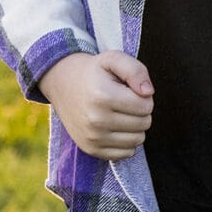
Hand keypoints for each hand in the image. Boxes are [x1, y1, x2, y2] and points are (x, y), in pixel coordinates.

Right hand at [37, 51, 153, 160]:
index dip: (144, 96)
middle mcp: (96, 120)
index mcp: (103, 96)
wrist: (62, 83)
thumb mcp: (113, 58)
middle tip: (124, 100)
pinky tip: (116, 126)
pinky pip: (126, 153)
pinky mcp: (91, 149)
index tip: (130, 90)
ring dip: (135, 126)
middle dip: (140, 110)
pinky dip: (126, 141)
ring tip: (120, 112)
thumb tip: (148, 92)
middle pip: (144, 123)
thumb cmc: (94, 71)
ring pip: (138, 140)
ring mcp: (92, 138)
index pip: (146, 106)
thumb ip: (135, 70)